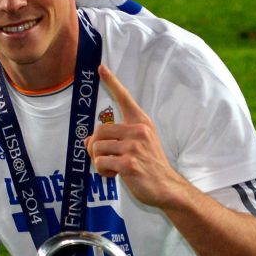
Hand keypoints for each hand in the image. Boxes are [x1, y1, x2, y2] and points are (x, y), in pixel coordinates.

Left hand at [85, 64, 184, 207]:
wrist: (166, 187)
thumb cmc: (150, 166)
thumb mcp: (140, 144)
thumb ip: (118, 138)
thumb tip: (88, 141)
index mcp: (141, 122)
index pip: (124, 98)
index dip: (112, 82)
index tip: (101, 68)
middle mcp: (138, 131)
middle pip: (99, 130)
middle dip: (94, 147)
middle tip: (103, 158)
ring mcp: (134, 147)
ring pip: (96, 147)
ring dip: (98, 161)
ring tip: (112, 168)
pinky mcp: (128, 164)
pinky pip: (100, 163)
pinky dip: (102, 172)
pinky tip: (114, 175)